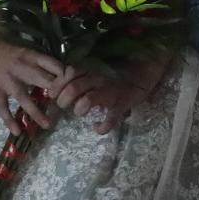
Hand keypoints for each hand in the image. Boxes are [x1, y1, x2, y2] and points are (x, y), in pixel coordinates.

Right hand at [0, 35, 66, 135]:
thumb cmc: (15, 50)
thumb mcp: (34, 51)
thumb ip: (47, 63)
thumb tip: (66, 74)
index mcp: (34, 57)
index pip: (55, 66)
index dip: (66, 77)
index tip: (74, 87)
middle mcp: (23, 69)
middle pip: (43, 82)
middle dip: (56, 95)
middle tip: (66, 107)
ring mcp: (8, 81)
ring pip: (24, 98)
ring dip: (36, 113)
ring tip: (47, 125)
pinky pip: (3, 107)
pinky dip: (9, 120)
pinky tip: (17, 131)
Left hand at [51, 50, 173, 134]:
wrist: (146, 71)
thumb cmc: (117, 74)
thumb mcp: (97, 71)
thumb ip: (79, 76)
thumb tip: (55, 88)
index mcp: (92, 70)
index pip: (69, 74)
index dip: (57, 84)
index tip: (52, 94)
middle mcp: (99, 79)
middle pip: (75, 88)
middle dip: (64, 99)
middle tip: (63, 105)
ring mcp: (111, 92)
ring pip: (89, 100)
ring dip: (80, 108)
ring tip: (79, 112)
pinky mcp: (122, 104)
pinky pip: (112, 118)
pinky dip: (103, 126)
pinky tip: (98, 128)